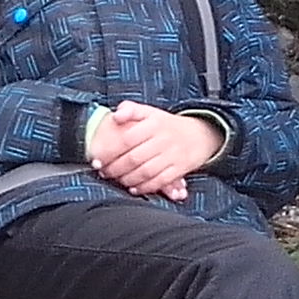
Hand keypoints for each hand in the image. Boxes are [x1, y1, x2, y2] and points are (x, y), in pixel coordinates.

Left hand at [88, 100, 224, 201]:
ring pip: (145, 172)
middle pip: (134, 158)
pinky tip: (133, 188)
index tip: (97, 159)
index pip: (126, 139)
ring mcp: (173, 154)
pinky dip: (144, 187)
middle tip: (104, 172)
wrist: (201, 134)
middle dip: (115, 168)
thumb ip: (130, 110)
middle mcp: (163, 139)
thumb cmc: (167, 125)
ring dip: (127, 179)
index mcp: (153, 123)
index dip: (109, 151)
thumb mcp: (150, 112)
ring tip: (117, 179)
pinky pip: (159, 181)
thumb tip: (115, 115)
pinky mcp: (180, 168)